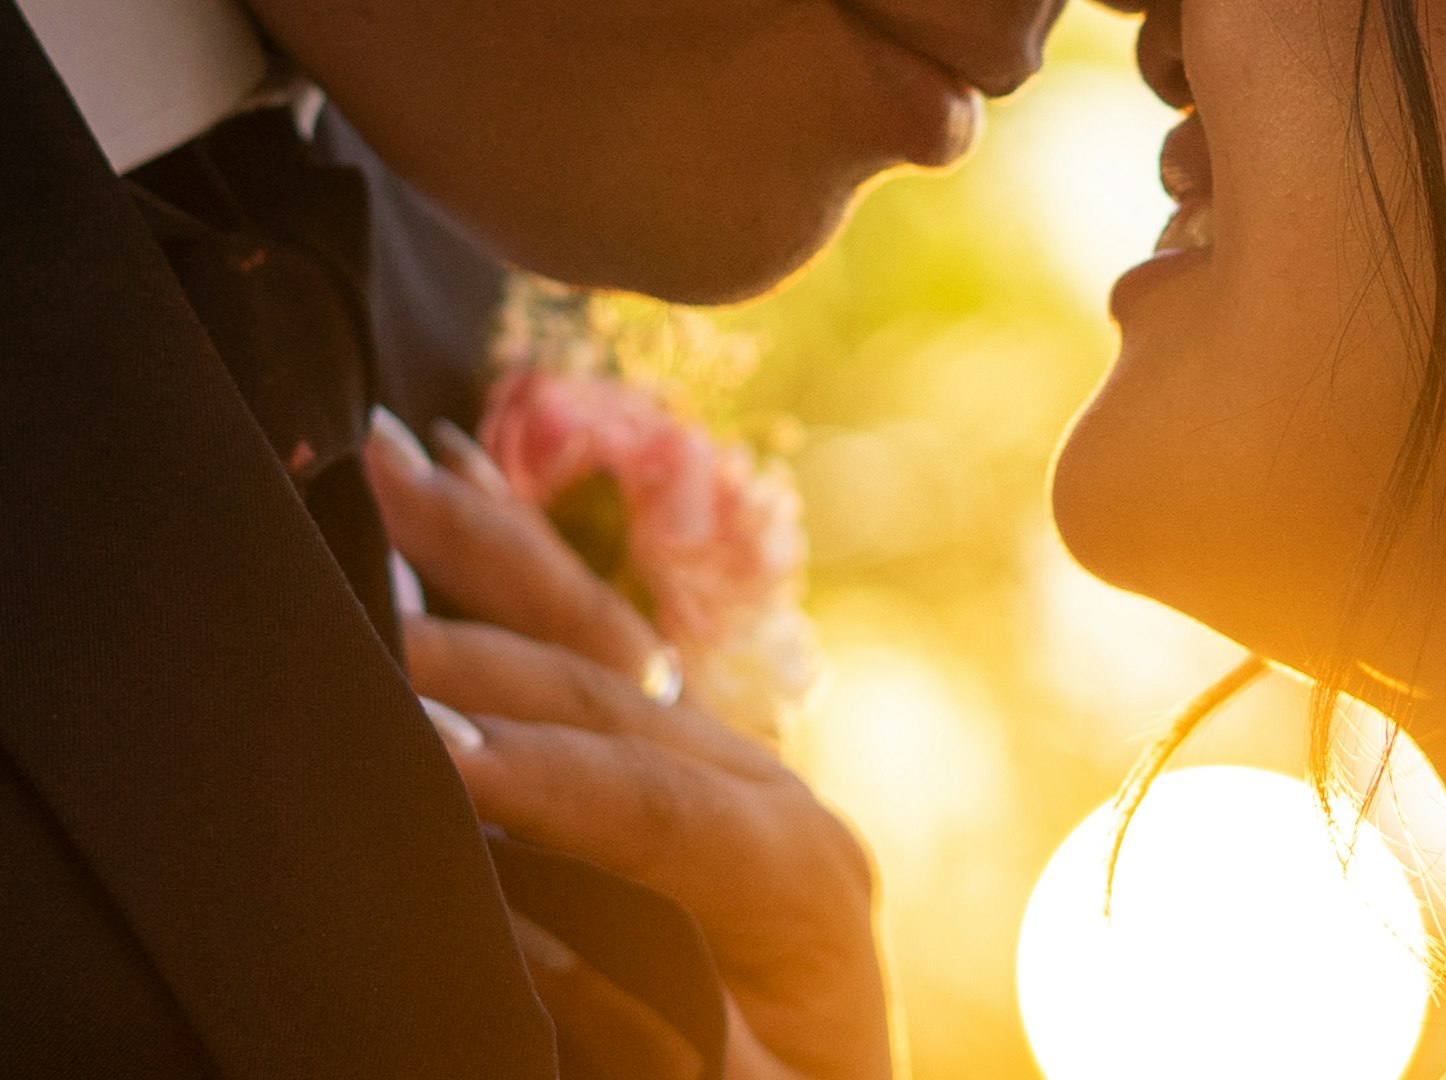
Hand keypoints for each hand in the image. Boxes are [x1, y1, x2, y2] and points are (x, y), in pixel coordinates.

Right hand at [365, 409, 891, 1079]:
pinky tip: (451, 470)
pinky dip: (511, 557)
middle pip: (619, 691)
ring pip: (595, 633)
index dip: (554, 781)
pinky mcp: (664, 754)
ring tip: (391, 458)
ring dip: (488, 545)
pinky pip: (586, 638)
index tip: (441, 752)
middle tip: (362, 592)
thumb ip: (664, 1033)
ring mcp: (716, 758)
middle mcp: (763, 789)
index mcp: (798, 877)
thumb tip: (535, 941)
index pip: (666, 809)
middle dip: (485, 640)